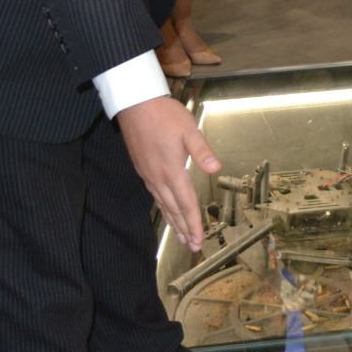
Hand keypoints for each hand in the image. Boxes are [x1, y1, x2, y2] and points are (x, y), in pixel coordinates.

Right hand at [117, 95, 220, 252]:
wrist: (134, 105)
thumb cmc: (165, 115)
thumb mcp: (189, 129)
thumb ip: (201, 151)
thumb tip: (216, 169)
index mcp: (172, 171)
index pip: (186, 203)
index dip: (194, 223)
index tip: (200, 240)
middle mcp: (158, 178)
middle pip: (173, 210)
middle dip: (185, 229)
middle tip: (193, 246)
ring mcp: (148, 175)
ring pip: (163, 205)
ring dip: (173, 222)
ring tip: (181, 237)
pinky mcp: (142, 169)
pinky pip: (155, 196)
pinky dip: (163, 208)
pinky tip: (166, 210)